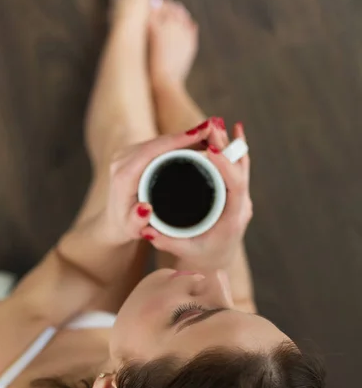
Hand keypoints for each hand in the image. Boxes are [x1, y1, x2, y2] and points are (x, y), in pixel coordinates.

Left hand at [101, 120, 225, 245]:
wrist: (114, 222)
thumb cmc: (126, 227)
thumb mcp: (131, 228)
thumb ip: (136, 221)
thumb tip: (145, 208)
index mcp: (124, 175)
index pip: (152, 151)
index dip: (177, 140)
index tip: (200, 134)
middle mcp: (122, 160)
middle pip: (158, 141)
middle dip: (187, 134)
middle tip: (214, 129)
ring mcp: (126, 154)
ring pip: (159, 140)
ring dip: (184, 135)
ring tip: (211, 132)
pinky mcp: (133, 153)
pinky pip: (158, 143)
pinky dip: (178, 140)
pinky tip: (198, 138)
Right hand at [141, 122, 251, 269]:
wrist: (216, 262)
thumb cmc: (200, 258)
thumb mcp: (182, 252)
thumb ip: (166, 241)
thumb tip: (146, 230)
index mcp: (231, 219)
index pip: (235, 187)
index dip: (226, 166)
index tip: (212, 150)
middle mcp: (241, 206)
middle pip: (240, 170)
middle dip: (226, 147)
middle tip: (212, 126)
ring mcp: (241, 198)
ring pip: (241, 165)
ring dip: (230, 144)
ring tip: (217, 124)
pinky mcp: (236, 193)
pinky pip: (239, 166)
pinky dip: (235, 148)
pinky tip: (233, 130)